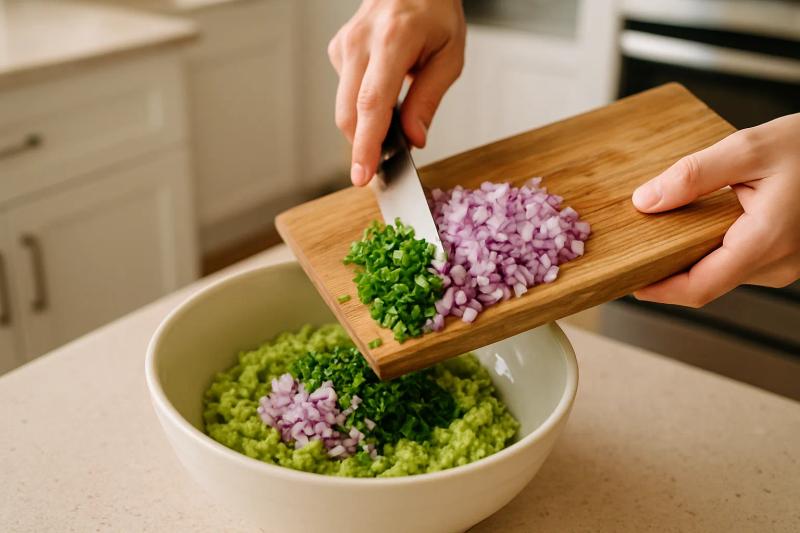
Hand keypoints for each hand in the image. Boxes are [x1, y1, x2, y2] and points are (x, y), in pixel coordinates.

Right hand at [328, 0, 465, 185]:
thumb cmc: (435, 14)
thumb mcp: (449, 56)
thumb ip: (429, 99)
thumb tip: (414, 138)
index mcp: (392, 41)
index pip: (372, 103)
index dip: (365, 144)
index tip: (362, 174)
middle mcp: (360, 42)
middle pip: (349, 112)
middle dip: (361, 147)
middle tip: (381, 168)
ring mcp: (344, 45)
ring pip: (344, 106)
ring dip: (364, 127)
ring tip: (392, 123)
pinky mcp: (338, 50)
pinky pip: (346, 92)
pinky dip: (362, 106)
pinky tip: (383, 92)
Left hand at [632, 113, 799, 306]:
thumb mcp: (750, 148)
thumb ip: (694, 176)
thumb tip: (645, 201)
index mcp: (766, 242)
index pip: (699, 287)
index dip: (658, 290)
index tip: (626, 280)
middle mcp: (777, 265)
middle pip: (705, 282)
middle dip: (667, 269)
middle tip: (634, 247)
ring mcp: (783, 265)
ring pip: (721, 273)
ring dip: (689, 257)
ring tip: (661, 229)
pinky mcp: (783, 257)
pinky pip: (737, 262)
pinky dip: (711, 248)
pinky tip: (696, 223)